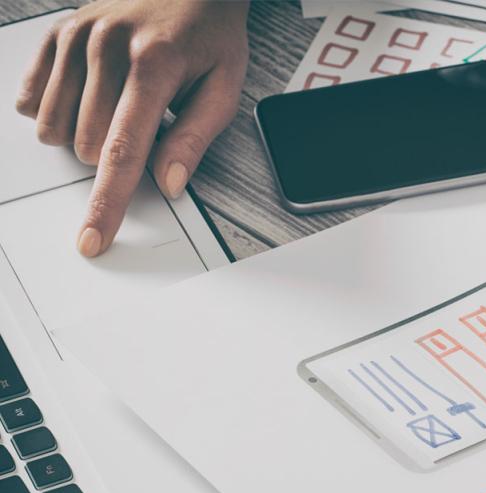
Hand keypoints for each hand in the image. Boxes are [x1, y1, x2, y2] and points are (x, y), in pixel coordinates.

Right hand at [15, 0, 249, 256]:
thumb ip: (195, 137)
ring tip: (122, 106)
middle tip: (146, 124)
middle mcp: (106, 45)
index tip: (93, 238)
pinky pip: (33, 97)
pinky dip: (57, 110)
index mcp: (155, 63)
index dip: (107, 203)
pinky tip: (90, 96)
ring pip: (55, 128)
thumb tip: (168, 184)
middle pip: (87, 146)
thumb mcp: (225, 85)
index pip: (124, 150)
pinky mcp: (56, 33)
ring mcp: (75, 37)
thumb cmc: (209, 35)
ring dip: (85, 134)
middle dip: (116, 155)